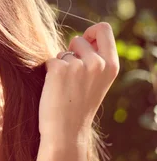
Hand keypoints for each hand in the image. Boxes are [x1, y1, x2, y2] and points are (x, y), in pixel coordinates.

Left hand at [38, 22, 119, 144]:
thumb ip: (95, 58)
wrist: (66, 131)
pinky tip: (55, 88)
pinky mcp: (58, 69)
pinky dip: (49, 71)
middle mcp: (98, 63)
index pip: (104, 29)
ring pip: (63, 51)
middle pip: (79, 38)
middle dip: (71, 51)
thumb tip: (83, 37)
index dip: (90, 32)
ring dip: (60, 64)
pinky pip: (50, 60)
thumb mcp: (98, 81)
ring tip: (65, 86)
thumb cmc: (79, 105)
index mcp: (111, 65)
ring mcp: (78, 65)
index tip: (83, 45)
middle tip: (72, 75)